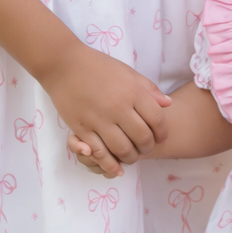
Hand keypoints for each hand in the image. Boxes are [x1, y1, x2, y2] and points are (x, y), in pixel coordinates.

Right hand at [44, 43, 169, 176]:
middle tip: (146, 148)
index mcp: (132, 92)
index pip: (157, 119)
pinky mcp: (82, 129)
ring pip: (123, 149)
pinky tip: (116, 168)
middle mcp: (118, 107)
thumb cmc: (97, 65)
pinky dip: (110, 164)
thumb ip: (149, 89)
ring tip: (131, 156)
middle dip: (148, 147)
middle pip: (142, 137)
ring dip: (131, 158)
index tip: (161, 137)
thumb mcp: (127, 71)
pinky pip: (99, 152)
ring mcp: (99, 119)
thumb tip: (168, 104)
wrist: (63, 64)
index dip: (162, 132)